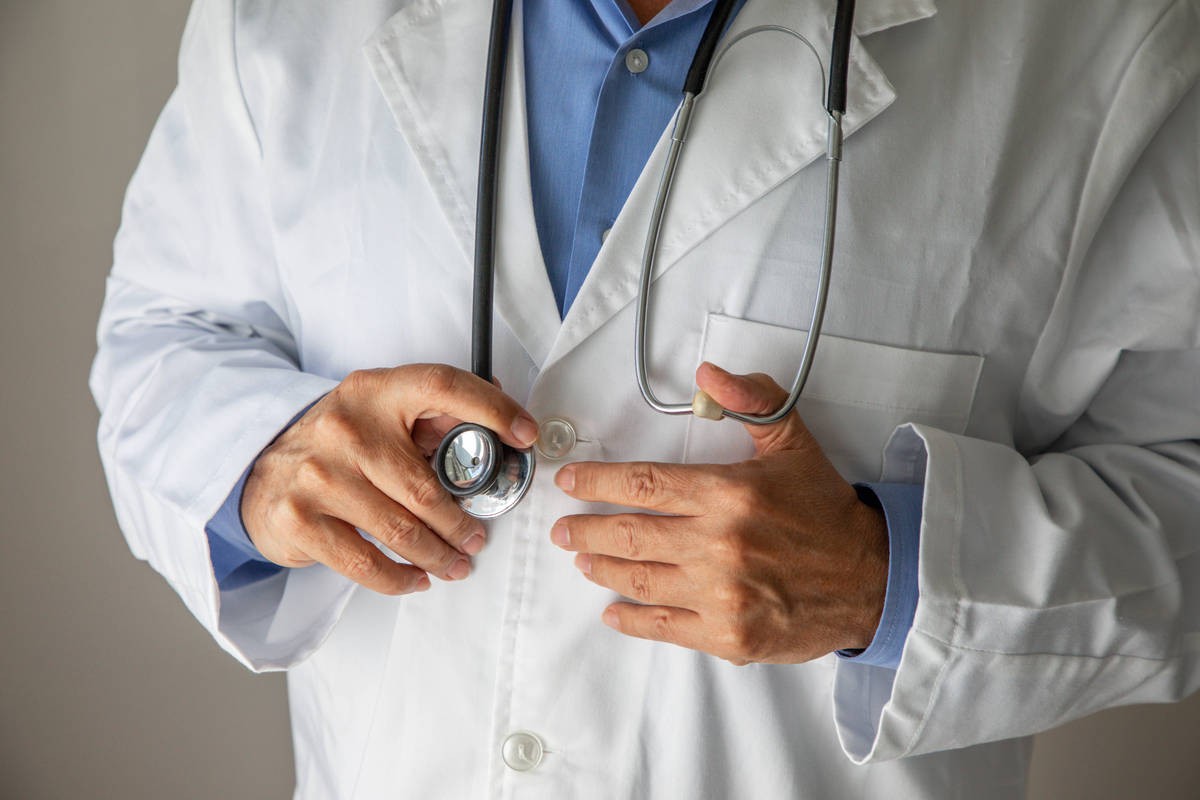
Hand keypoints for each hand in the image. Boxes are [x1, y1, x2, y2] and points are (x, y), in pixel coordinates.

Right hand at [243, 364, 539, 594]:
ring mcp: (318, 476)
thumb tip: (502, 425)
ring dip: (439, 556)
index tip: (524, 434)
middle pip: (426, 487)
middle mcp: (344, 428)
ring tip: (457, 563)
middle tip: (477, 538)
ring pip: (401, 531)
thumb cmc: (338, 446)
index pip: (442, 386)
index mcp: (374, 391)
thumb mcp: (379, 413)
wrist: (260, 473)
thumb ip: (434, 416)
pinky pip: (367, 564)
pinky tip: (417, 578)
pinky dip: (401, 578)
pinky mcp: (300, 521)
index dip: (491, 408)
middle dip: (462, 523)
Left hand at [551, 363, 887, 664]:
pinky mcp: (729, 635)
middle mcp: (719, 544)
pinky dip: (631, 620)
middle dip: (586, 531)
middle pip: (629, 535)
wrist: (872, 577)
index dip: (597, 483)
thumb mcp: (793, 441)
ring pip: (639, 581)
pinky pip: (664, 627)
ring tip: (583, 561)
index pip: (643, 484)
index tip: (569, 483)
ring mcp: (721, 594)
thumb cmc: (826, 511)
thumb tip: (709, 376)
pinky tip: (613, 610)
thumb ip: (751, 401)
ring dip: (602, 570)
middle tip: (563, 530)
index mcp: (728, 493)